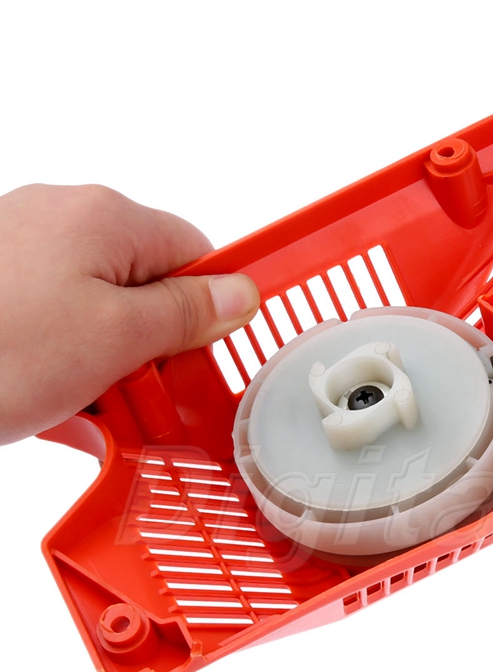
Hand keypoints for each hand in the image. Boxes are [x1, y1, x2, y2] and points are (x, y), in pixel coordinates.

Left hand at [0, 183, 258, 444]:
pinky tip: (54, 396)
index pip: (195, 254)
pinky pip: (55, 318)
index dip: (208, 313)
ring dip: (110, 359)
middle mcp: (60, 217)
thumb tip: (241, 293)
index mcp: (104, 217)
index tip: (198, 360)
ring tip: (89, 402)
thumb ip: (189, 313)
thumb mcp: (119, 339)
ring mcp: (19, 247)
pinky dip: (66, 358)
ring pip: (100, 306)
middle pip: (145, 282)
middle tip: (141, 393)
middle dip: (154, 343)